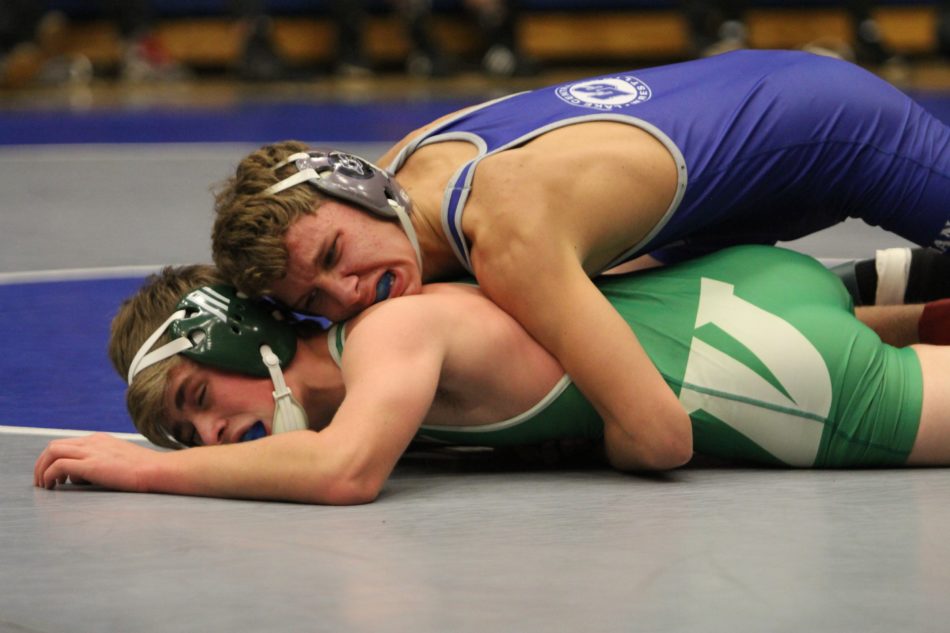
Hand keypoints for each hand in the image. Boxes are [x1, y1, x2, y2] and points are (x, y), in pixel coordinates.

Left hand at [34, 433, 158, 491]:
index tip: (53, 475)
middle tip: (42, 481)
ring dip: (42, 469)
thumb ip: (102, 462)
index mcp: (99, 440)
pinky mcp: (91, 465)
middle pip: (54, 446)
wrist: (156, 470)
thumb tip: (85, 477)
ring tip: (44, 485)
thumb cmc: (143, 470)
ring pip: (52, 452)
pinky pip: (59, 466)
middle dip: (42, 463)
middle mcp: (92, 442)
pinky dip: (50, 475)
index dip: (54, 459)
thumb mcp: (119, 460)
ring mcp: (91, 452)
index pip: (67, 444)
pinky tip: (53, 486)